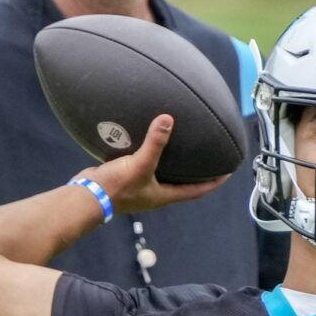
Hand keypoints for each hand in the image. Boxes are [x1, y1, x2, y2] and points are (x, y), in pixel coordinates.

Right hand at [94, 115, 224, 214]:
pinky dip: (154, 156)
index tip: (228, 173)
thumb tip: (168, 119)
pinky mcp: (128, 178)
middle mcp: (155, 193)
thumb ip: (155, 143)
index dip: (214, 183)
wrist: (87, 195)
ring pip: (165, 175)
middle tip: (210, 159)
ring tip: (185, 148)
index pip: (197, 191)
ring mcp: (141, 187)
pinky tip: (153, 142)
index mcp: (164, 195)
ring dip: (175, 164)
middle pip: (183, 184)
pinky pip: (147, 166)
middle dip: (197, 173)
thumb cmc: (116, 187)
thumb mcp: (139, 164)